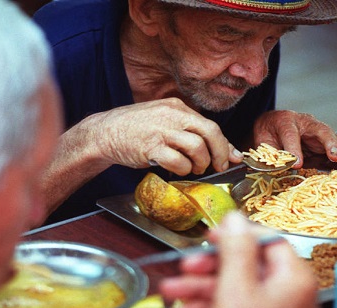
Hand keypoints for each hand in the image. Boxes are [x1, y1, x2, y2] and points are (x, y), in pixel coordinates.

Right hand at [77, 98, 242, 174]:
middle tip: (218, 167)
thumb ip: (190, 132)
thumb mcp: (164, 121)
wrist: (104, 132)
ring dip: (199, 164)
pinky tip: (176, 170)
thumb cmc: (136, 129)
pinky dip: (182, 169)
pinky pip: (177, 161)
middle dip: (219, 154)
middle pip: (210, 133)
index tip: (232, 157)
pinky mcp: (150, 147)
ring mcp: (161, 130)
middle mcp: (172, 115)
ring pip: (197, 148)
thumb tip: (225, 150)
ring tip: (193, 168)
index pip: (210, 124)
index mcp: (177, 106)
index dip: (225, 144)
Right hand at [160, 212, 319, 307]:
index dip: (237, 235)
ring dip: (200, 287)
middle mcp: (288, 294)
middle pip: (246, 264)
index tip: (213, 235)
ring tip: (172, 291)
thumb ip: (236, 248)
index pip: (268, 240)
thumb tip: (236, 218)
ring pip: (235, 287)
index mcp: (293, 278)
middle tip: (187, 264)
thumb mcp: (234, 286)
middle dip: (210, 266)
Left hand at [253, 110, 336, 170]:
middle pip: (321, 132)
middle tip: (335, 158)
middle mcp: (305, 123)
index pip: (290, 134)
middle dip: (330, 145)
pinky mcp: (324, 141)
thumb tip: (278, 166)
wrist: (271, 124)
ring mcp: (317, 131)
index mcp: (285, 121)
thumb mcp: (262, 142)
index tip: (297, 164)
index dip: (294, 149)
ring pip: (334, 139)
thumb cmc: (267, 133)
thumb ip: (269, 153)